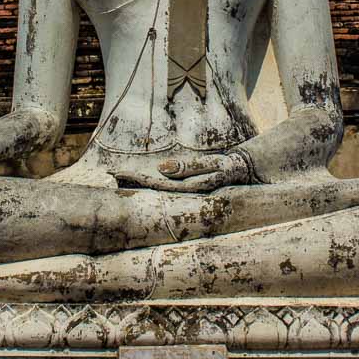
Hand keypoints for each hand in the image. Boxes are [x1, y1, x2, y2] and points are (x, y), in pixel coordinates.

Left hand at [113, 152, 250, 192]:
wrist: (247, 172)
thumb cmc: (230, 167)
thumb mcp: (213, 165)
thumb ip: (189, 167)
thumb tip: (162, 168)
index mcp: (187, 188)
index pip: (155, 185)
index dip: (136, 179)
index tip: (117, 174)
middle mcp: (184, 192)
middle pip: (153, 189)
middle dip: (133, 183)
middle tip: (111, 176)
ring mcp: (186, 191)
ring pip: (158, 189)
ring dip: (140, 184)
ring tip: (120, 179)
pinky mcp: (189, 186)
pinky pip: (166, 186)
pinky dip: (152, 182)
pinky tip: (142, 181)